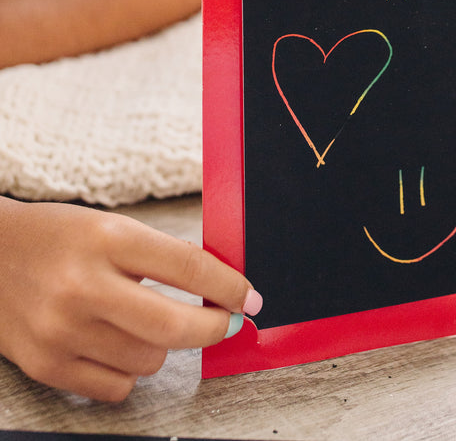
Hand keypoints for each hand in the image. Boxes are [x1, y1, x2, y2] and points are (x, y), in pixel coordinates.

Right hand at [0, 198, 259, 401]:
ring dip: (165, 346)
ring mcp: (62, 330)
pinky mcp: (45, 365)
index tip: (250, 298)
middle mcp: (84, 286)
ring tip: (147, 322)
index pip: (189, 267)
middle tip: (228, 321)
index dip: (230, 286)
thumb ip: (163, 255)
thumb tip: (220, 285)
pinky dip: (130, 371)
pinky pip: (116, 388)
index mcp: (108, 239)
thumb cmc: (58, 236)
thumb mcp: (114, 227)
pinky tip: (120, 345)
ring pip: (150, 361)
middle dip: (216, 327)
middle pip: (175, 326)